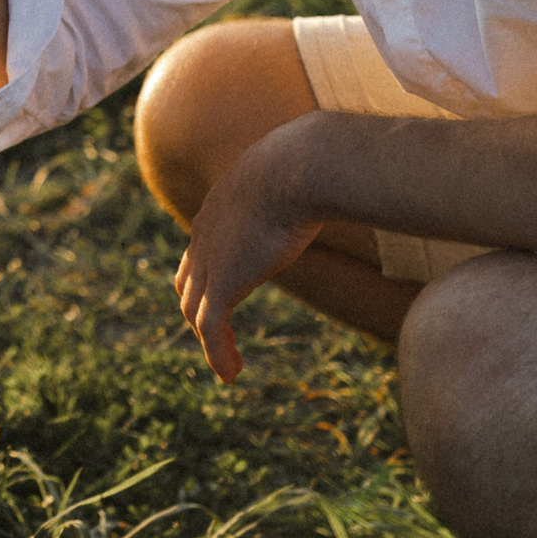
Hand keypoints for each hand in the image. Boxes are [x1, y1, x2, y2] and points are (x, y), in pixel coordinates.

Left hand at [173, 132, 324, 382]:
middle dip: (200, 312)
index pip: (199, 251)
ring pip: (196, 312)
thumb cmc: (312, 164)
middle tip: (220, 338)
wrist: (297, 165)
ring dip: (212, 342)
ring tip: (230, 367)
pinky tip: (230, 374)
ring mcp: (209, 260)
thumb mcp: (304, 172)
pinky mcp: (222, 283)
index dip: (206, 276)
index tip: (222, 298)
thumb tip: (348, 175)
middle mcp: (205, 235)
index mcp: (220, 209)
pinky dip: (216, 354)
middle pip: (188, 284)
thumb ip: (313, 182)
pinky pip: (210, 329)